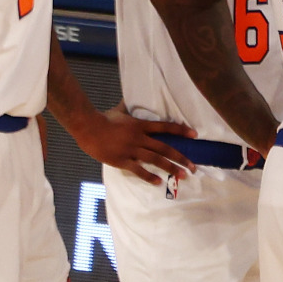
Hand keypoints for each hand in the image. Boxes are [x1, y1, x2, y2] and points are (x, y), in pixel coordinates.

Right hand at [77, 108, 197, 183]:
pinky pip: (138, 170)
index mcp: (140, 125)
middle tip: (193, 167)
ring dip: (170, 167)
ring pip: (155, 159)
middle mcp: (140, 138)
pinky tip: (159, 182)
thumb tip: (129, 99)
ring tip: (183, 175)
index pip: (165, 127)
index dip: (180, 130)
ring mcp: (131, 150)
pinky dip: (149, 176)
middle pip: (165, 148)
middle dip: (181, 157)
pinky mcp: (122, 160)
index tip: (194, 135)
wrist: (88, 127)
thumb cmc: (103, 118)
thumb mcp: (119, 110)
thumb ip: (128, 107)